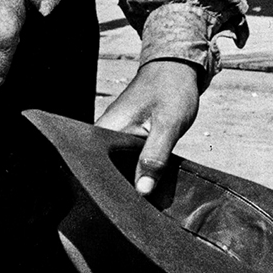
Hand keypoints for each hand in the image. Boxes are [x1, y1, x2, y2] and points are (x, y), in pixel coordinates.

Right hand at [97, 59, 202, 197]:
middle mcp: (104, 131)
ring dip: (130, 179)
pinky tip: (148, 179)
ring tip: (145, 194)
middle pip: (105, 171)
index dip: (109, 190)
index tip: (126, 205)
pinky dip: (136, 169)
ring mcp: (113, 133)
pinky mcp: (124, 135)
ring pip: (116, 167)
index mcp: (106, 128)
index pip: (95, 168)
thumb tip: (142, 191)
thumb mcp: (168, 125)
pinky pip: (125, 159)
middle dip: (121, 189)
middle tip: (140, 203)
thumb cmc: (171, 90)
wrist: (177, 68)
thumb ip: (154, 158)